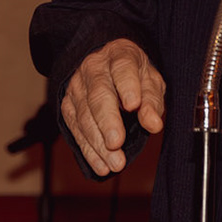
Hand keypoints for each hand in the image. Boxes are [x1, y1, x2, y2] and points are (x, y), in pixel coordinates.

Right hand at [60, 38, 164, 175]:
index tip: (133, 105)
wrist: (106, 65)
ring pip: (84, 115)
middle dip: (107, 121)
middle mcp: (93, 68)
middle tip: (116, 144)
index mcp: (119, 56)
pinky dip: (88, 150)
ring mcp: (77, 87)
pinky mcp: (68, 104)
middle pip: (98, 94)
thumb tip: (153, 124)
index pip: (123, 69)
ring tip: (115, 163)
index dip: (127, 87)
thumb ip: (152, 101)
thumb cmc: (134, 75)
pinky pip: (74, 128)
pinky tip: (101, 165)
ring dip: (98, 142)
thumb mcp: (151, 80)